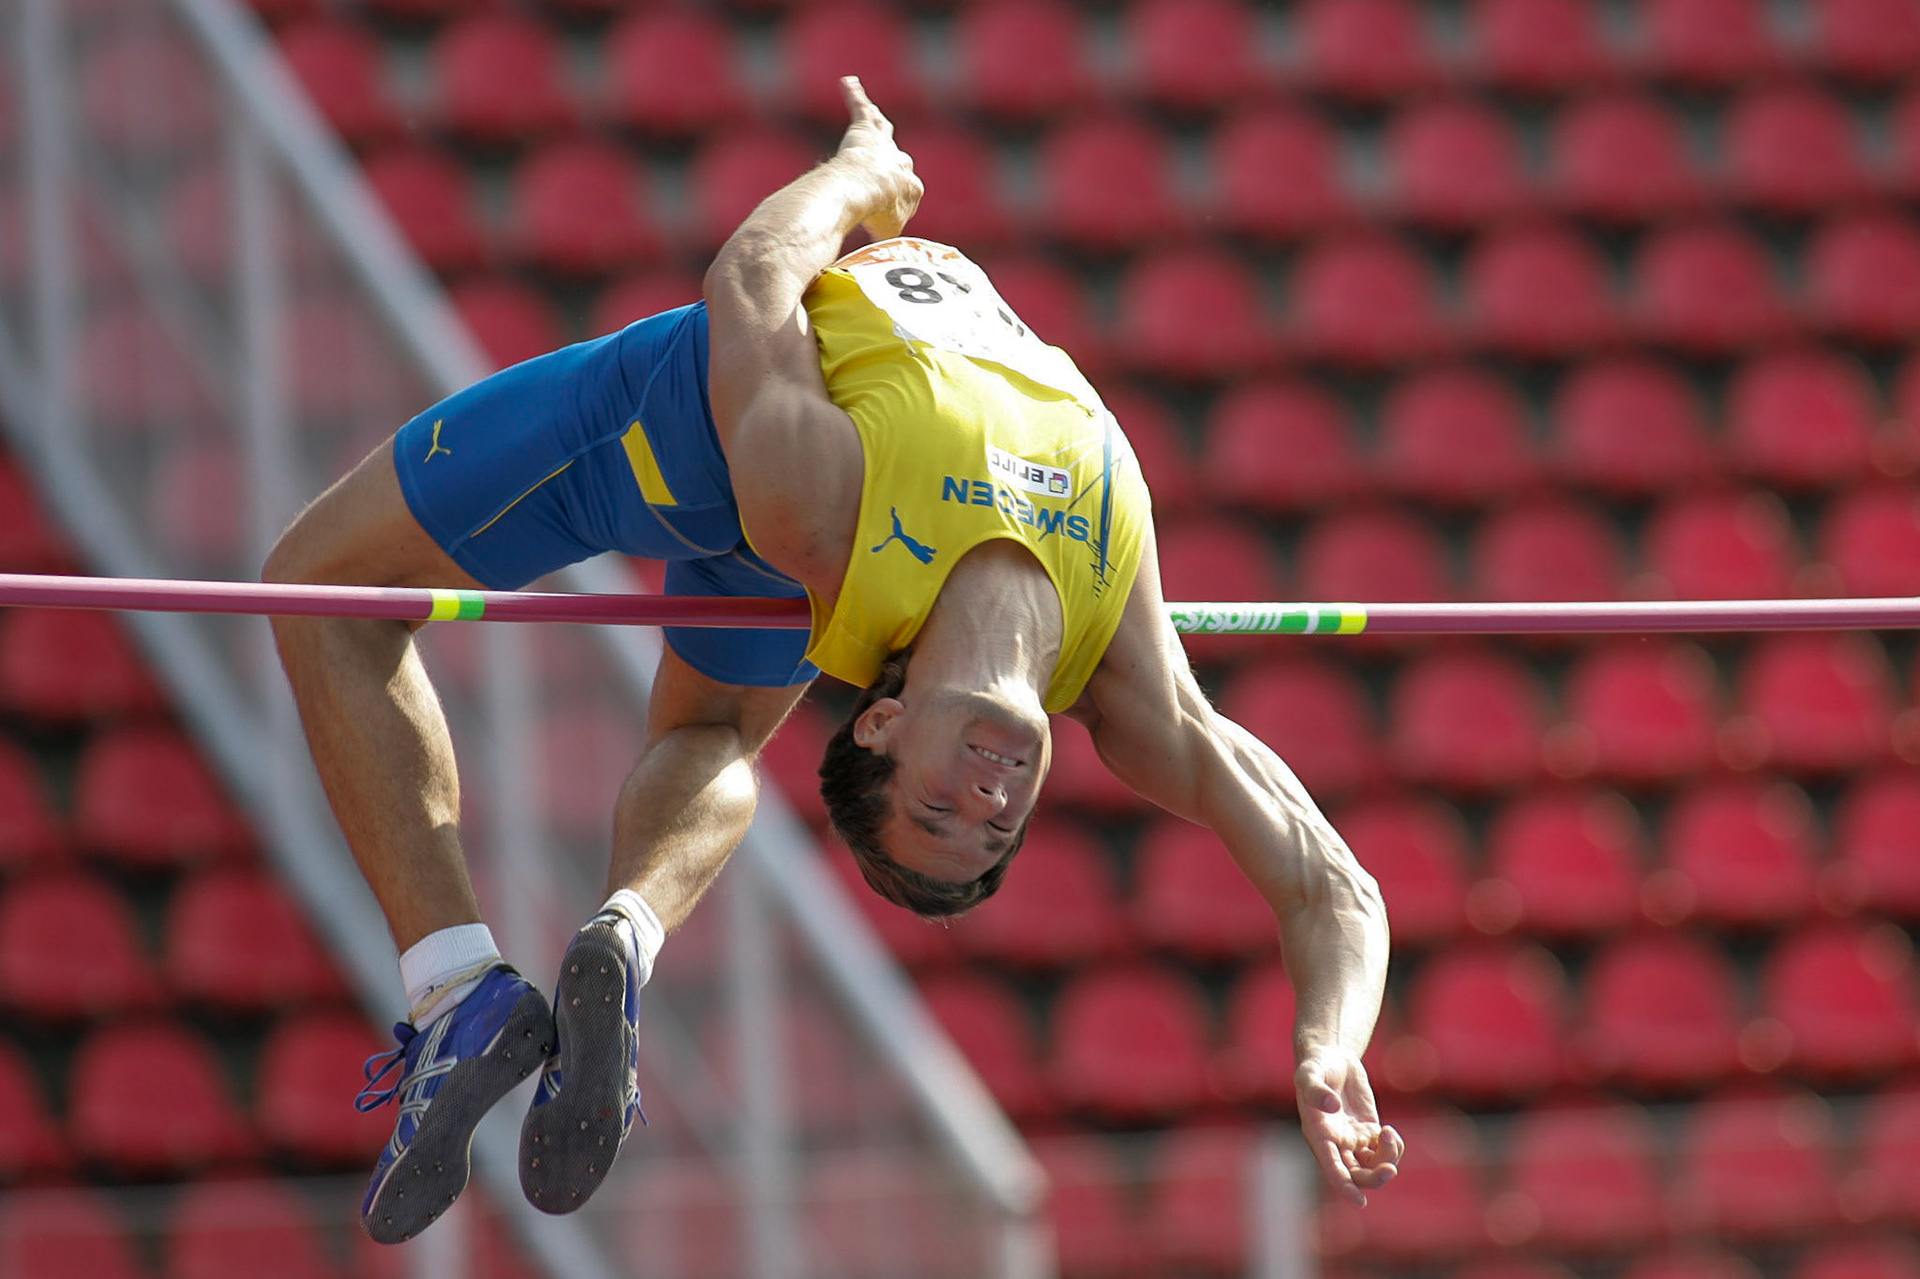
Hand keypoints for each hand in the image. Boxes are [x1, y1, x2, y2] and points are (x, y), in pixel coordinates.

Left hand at [833, 76, 921, 239]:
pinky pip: (860, 108)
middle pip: (898, 159)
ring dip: (876, 122)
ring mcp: (882, 146)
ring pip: (882, 130)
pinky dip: (854, 95)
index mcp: (911, 188)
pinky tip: (848, 83)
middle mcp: (900, 163)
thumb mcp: (886, 237)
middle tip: (889, 164)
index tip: (885, 209)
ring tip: (872, 114)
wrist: (867, 192)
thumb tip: (875, 264)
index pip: (908, 189)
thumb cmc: (876, 217)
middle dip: (893, 161)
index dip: (896, 199)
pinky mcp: (865, 130)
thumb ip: (885, 243)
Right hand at [1297, 1046, 1402, 1206]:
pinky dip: (1392, 1148)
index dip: (1345, 1186)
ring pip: (1373, 1167)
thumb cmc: (1315, 1065)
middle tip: (1390, 1169)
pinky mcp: (1368, 1131)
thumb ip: (1316, 1089)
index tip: (1360, 1201)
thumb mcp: (1309, 1073)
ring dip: (1386, 1160)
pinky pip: (1383, 1151)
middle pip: (1357, 1175)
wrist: (1331, 1056)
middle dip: (1374, 1178)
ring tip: (1388, 1134)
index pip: (1332, 1168)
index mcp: (1318, 1136)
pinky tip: (1389, 1132)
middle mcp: (1336, 1144)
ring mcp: (1353, 1139)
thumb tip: (1331, 1106)